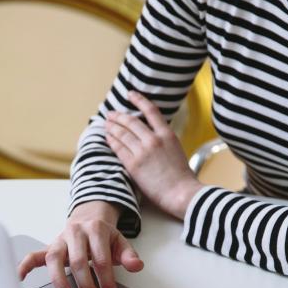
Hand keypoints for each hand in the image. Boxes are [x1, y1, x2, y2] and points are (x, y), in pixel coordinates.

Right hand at [17, 201, 143, 287]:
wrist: (89, 218)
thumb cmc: (104, 235)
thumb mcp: (120, 242)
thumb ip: (129, 255)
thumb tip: (137, 266)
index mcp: (95, 230)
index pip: (101, 259)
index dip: (107, 280)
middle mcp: (75, 233)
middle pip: (78, 261)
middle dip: (87, 285)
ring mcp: (60, 240)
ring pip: (54, 258)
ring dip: (59, 280)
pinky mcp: (49, 247)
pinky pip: (34, 255)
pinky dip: (25, 265)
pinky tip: (20, 277)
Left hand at [104, 91, 202, 219]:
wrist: (181, 193)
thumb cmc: (182, 177)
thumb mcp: (177, 150)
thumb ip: (164, 141)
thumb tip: (152, 135)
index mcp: (167, 134)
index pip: (151, 111)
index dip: (139, 100)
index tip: (130, 94)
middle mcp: (153, 139)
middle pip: (131, 121)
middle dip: (119, 116)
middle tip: (111, 114)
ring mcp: (142, 151)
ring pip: (122, 133)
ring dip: (112, 127)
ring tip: (106, 124)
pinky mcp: (133, 164)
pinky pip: (118, 148)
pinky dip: (111, 141)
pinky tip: (107, 138)